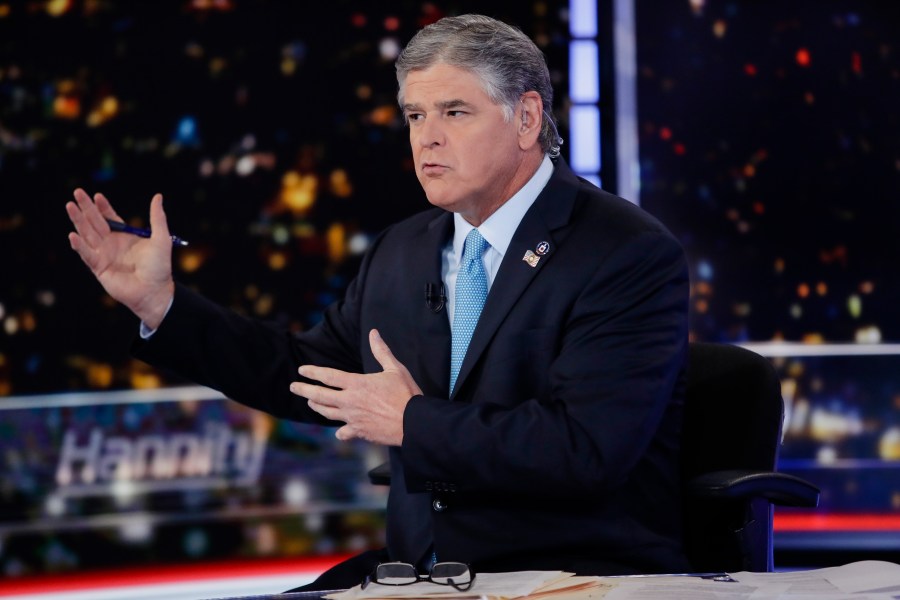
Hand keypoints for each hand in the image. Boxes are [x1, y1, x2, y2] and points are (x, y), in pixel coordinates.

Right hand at [66, 189, 174, 328]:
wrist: (155, 291)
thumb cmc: (159, 267)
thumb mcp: (160, 239)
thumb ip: (157, 218)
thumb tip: (158, 196)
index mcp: (124, 236)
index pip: (110, 218)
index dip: (102, 207)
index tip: (97, 195)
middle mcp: (112, 244)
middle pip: (95, 222)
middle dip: (86, 208)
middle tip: (77, 192)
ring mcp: (103, 255)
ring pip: (87, 234)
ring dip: (78, 220)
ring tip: (70, 206)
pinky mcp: (98, 268)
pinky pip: (86, 255)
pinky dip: (79, 245)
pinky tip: (72, 235)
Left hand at [292, 329, 422, 444]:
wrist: (413, 422)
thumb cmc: (406, 394)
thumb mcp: (395, 368)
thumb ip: (381, 351)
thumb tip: (374, 333)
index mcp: (357, 384)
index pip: (328, 376)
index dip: (313, 372)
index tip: (302, 370)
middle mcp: (350, 401)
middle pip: (320, 396)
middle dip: (304, 390)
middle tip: (293, 387)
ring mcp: (352, 418)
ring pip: (327, 413)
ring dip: (317, 406)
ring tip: (311, 402)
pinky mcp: (359, 432)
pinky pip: (343, 432)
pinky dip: (340, 431)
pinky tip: (338, 431)